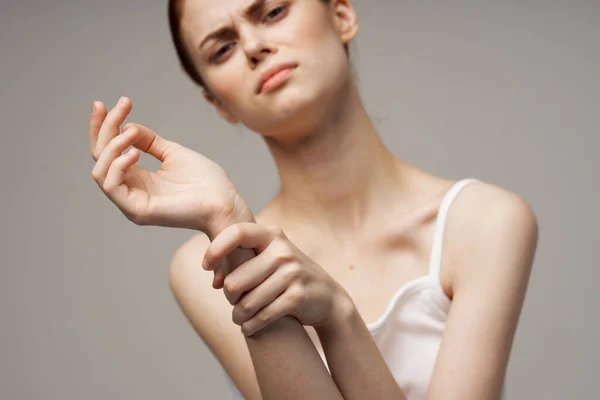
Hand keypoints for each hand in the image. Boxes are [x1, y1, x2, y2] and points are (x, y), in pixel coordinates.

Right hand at [89, 97, 250, 235]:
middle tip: (121, 105)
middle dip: (105, 128)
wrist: (225, 203)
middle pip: (100, 157)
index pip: (108, 152)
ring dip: (112, 145)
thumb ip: (149, 141)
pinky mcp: (137, 211)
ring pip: (100, 171)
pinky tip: (134, 152)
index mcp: (138, 178)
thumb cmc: (206, 182)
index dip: (103, 127)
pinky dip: (118, 165)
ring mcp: (131, 203)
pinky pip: (111, 186)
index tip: (103, 103)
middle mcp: (130, 191)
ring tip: (131, 133)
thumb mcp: (174, 153)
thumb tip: (126, 127)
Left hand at [202, 222, 349, 335]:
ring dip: (238, 316)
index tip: (206, 266)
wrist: (327, 297)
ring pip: (247, 303)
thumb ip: (246, 255)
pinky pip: (262, 315)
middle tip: (233, 302)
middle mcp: (282, 251)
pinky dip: (251, 326)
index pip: (236, 233)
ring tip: (238, 318)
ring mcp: (292, 273)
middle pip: (234, 281)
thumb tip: (212, 269)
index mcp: (272, 235)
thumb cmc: (288, 276)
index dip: (216, 249)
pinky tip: (248, 328)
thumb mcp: (272, 256)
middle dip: (229, 297)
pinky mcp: (297, 296)